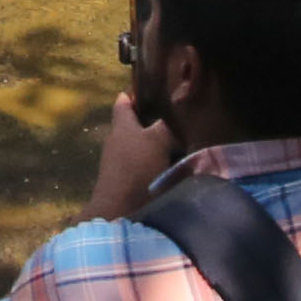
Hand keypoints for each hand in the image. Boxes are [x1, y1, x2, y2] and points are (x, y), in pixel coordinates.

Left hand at [91, 92, 181, 219]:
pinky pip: (144, 167)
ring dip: (158, 146)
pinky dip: (157, 165)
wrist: (120, 212)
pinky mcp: (126, 183)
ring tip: (183, 144)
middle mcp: (117, 141)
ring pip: (142, 147)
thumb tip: (178, 115)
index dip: (136, 93)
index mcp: (121, 126)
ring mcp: (119, 164)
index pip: (123, 101)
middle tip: (179, 119)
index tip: (154, 88)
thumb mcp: (158, 141)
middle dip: (154, 122)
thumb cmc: (137, 169)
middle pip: (135, 125)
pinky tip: (175, 169)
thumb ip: (167, 125)